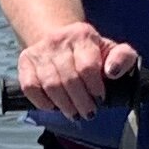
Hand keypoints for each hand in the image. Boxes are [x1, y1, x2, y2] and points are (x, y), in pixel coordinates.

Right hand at [13, 23, 141, 122]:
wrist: (61, 39)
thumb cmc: (91, 51)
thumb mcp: (112, 50)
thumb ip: (123, 58)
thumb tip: (113, 72)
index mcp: (82, 35)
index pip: (87, 66)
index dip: (94, 87)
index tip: (100, 99)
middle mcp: (58, 39)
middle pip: (68, 78)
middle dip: (81, 102)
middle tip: (88, 113)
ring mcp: (39, 51)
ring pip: (50, 84)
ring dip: (64, 105)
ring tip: (73, 113)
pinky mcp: (25, 61)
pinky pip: (30, 87)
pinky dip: (42, 101)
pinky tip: (54, 106)